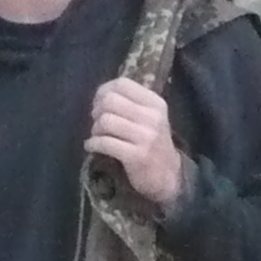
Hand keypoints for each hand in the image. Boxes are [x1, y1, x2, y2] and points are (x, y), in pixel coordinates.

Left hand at [86, 77, 186, 210]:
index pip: (122, 84)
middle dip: (96, 111)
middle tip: (97, 123)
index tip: (98, 104)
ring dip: (95, 129)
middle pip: (110, 100)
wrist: (168, 176)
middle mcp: (152, 116)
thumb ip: (130, 103)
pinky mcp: (137, 155)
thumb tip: (100, 95)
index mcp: (155, 103)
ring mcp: (146, 136)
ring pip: (105, 121)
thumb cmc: (152, 144)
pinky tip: (92, 147)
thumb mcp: (150, 118)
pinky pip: (105, 142)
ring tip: (97, 136)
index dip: (103, 91)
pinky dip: (93, 144)